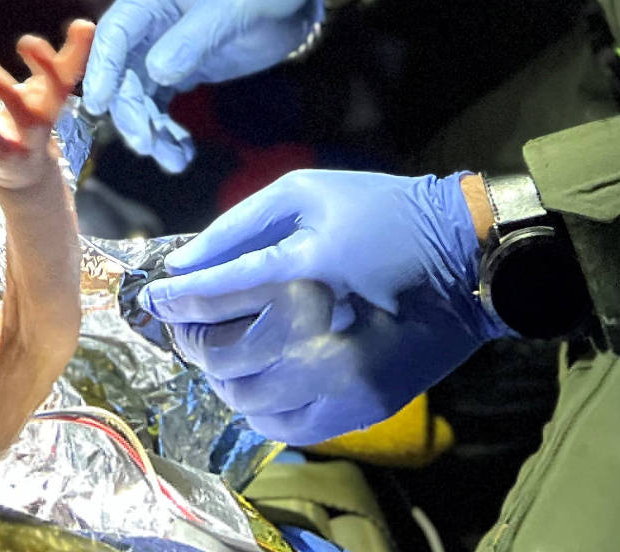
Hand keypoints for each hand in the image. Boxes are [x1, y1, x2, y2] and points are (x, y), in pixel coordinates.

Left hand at [0, 21, 94, 194]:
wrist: (28, 176)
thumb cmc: (37, 117)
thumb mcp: (53, 89)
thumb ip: (70, 57)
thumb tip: (87, 22)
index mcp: (48, 109)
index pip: (55, 87)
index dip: (44, 65)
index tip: (26, 42)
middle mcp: (31, 134)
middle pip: (24, 115)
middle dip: (4, 91)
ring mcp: (8, 155)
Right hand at [79, 0, 324, 172]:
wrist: (296, 0)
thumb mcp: (232, 8)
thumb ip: (193, 39)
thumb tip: (157, 73)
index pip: (115, 31)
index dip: (102, 67)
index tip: (99, 104)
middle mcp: (149, 21)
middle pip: (123, 70)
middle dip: (130, 109)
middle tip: (146, 144)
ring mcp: (161, 47)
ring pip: (139, 94)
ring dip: (150, 128)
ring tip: (173, 160)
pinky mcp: (180, 70)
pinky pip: (161, 104)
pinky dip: (167, 130)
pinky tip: (182, 152)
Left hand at [141, 170, 505, 442]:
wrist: (466, 260)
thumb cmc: (382, 213)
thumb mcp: (308, 192)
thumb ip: (240, 226)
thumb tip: (186, 260)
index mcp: (305, 269)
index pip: (215, 293)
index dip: (174, 297)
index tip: (153, 297)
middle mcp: (320, 332)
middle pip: (223, 353)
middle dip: (192, 338)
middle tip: (186, 324)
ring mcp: (341, 378)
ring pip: (245, 397)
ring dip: (221, 376)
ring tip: (221, 350)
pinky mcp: (359, 407)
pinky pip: (282, 426)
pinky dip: (256, 406)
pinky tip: (258, 378)